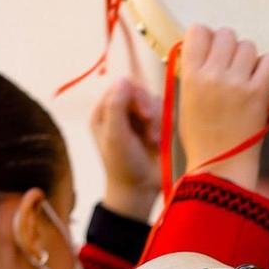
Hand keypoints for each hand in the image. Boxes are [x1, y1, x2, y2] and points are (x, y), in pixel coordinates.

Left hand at [90, 78, 161, 219]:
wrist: (140, 188)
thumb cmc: (122, 164)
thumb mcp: (115, 135)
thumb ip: (117, 106)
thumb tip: (123, 79)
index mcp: (104, 112)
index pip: (121, 86)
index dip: (135, 95)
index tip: (143, 113)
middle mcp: (120, 112)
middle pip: (139, 91)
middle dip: (148, 107)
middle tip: (150, 124)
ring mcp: (138, 119)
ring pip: (154, 101)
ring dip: (157, 120)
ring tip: (153, 140)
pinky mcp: (154, 126)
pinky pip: (164, 113)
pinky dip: (164, 126)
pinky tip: (159, 141)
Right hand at [176, 26, 268, 190]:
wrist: (220, 165)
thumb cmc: (201, 136)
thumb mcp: (185, 99)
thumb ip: (193, 71)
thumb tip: (205, 47)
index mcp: (190, 75)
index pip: (198, 31)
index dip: (207, 37)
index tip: (211, 50)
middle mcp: (212, 75)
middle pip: (226, 34)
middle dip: (229, 47)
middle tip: (231, 66)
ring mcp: (237, 83)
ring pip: (248, 45)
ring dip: (249, 57)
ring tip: (245, 76)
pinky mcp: (259, 92)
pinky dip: (267, 66)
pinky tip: (260, 79)